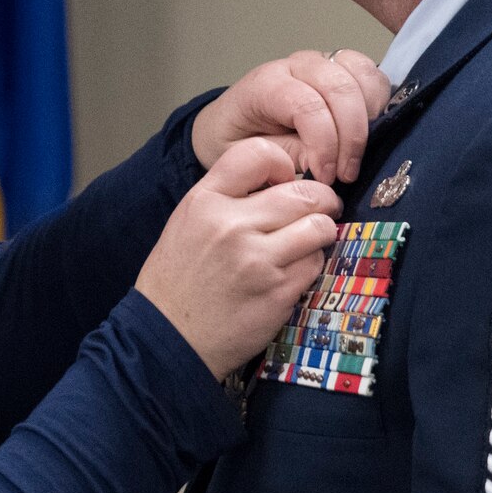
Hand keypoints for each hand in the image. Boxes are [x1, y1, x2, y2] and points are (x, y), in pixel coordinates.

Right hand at [136, 138, 342, 379]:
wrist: (168, 338)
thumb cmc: (177, 281)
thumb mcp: (187, 223)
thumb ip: (227, 197)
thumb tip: (278, 182)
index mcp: (205, 202)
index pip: (259, 154)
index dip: (283, 164)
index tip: (287, 180)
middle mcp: (231, 225)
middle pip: (304, 192)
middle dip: (322, 200)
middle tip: (323, 208)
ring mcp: (258, 260)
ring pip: (318, 227)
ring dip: (322, 232)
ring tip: (312, 239)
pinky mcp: (277, 292)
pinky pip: (315, 264)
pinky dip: (311, 265)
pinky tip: (294, 271)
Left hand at [191, 49, 391, 184]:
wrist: (231, 124)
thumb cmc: (237, 140)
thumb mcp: (249, 157)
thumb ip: (288, 156)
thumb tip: (327, 164)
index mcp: (266, 84)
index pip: (306, 105)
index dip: (324, 144)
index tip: (328, 178)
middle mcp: (297, 65)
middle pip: (340, 87)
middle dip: (351, 136)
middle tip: (347, 174)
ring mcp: (323, 63)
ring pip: (363, 75)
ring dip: (370, 118)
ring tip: (358, 153)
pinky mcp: (343, 69)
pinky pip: (373, 75)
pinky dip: (380, 103)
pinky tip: (369, 133)